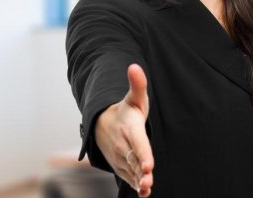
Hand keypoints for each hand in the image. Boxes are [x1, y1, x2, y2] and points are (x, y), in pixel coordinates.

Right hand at [95, 64, 153, 196]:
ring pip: (131, 171)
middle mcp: (124, 146)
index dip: (143, 154)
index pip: (138, 143)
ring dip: (138, 181)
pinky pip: (129, 177)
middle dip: (141, 171)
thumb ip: (137, 84)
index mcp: (130, 129)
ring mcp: (122, 158)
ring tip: (146, 189)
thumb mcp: (133, 98)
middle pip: (134, 161)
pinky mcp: (123, 166)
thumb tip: (135, 66)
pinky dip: (135, 185)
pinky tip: (144, 192)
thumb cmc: (125, 111)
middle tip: (148, 180)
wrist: (102, 125)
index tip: (149, 164)